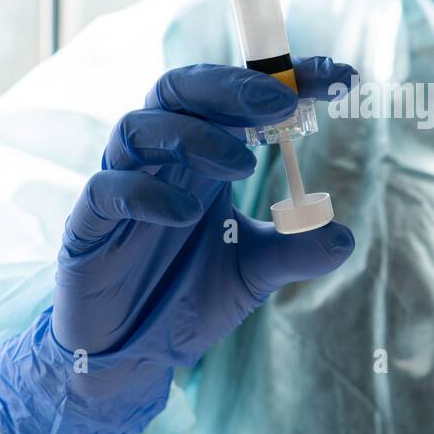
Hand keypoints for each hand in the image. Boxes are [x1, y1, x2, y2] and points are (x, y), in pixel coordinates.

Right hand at [0, 58, 356, 433]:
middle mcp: (161, 159)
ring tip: (244, 165)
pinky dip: (146, 193)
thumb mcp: (253, 272)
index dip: (286, 79)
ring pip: (139, 127)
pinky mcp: (89, 225)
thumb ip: (294, 251)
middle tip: (283, 102)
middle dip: (232, 87)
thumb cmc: (185, 295)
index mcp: (202, 157)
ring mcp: (122, 186)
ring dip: (196, 136)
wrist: (131, 354)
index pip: (238, 98)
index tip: (340, 79)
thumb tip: (344, 235)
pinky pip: (107, 190)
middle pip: (181, 89)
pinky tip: (186, 213)